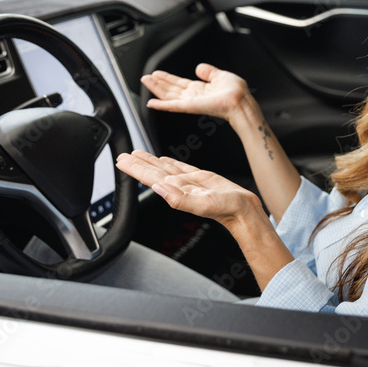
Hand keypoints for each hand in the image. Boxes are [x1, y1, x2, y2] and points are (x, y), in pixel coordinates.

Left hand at [115, 151, 260, 225]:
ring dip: (150, 161)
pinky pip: (181, 168)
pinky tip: (163, 159)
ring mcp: (190, 183)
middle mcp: (180, 187)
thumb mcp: (203, 204)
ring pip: (165, 169)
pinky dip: (170, 163)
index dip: (136, 170)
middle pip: (154, 172)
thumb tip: (159, 189)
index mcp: (178, 192)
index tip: (123, 162)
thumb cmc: (228, 210)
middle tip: (122, 156)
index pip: (151, 178)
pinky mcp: (201, 179)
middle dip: (138, 164)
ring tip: (137, 154)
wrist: (244, 212)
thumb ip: (180, 199)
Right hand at [141, 63, 250, 121]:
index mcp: (201, 89)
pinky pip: (173, 106)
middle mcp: (194, 96)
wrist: (240, 101)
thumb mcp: (220, 76)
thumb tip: (199, 67)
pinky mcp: (190, 106)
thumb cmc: (236, 92)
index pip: (180, 83)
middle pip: (171, 89)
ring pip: (169, 95)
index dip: (168, 78)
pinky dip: (161, 105)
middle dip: (158, 83)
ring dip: (156, 88)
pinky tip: (151, 103)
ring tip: (146, 82)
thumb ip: (209, 72)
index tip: (157, 74)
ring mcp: (191, 102)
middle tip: (146, 78)